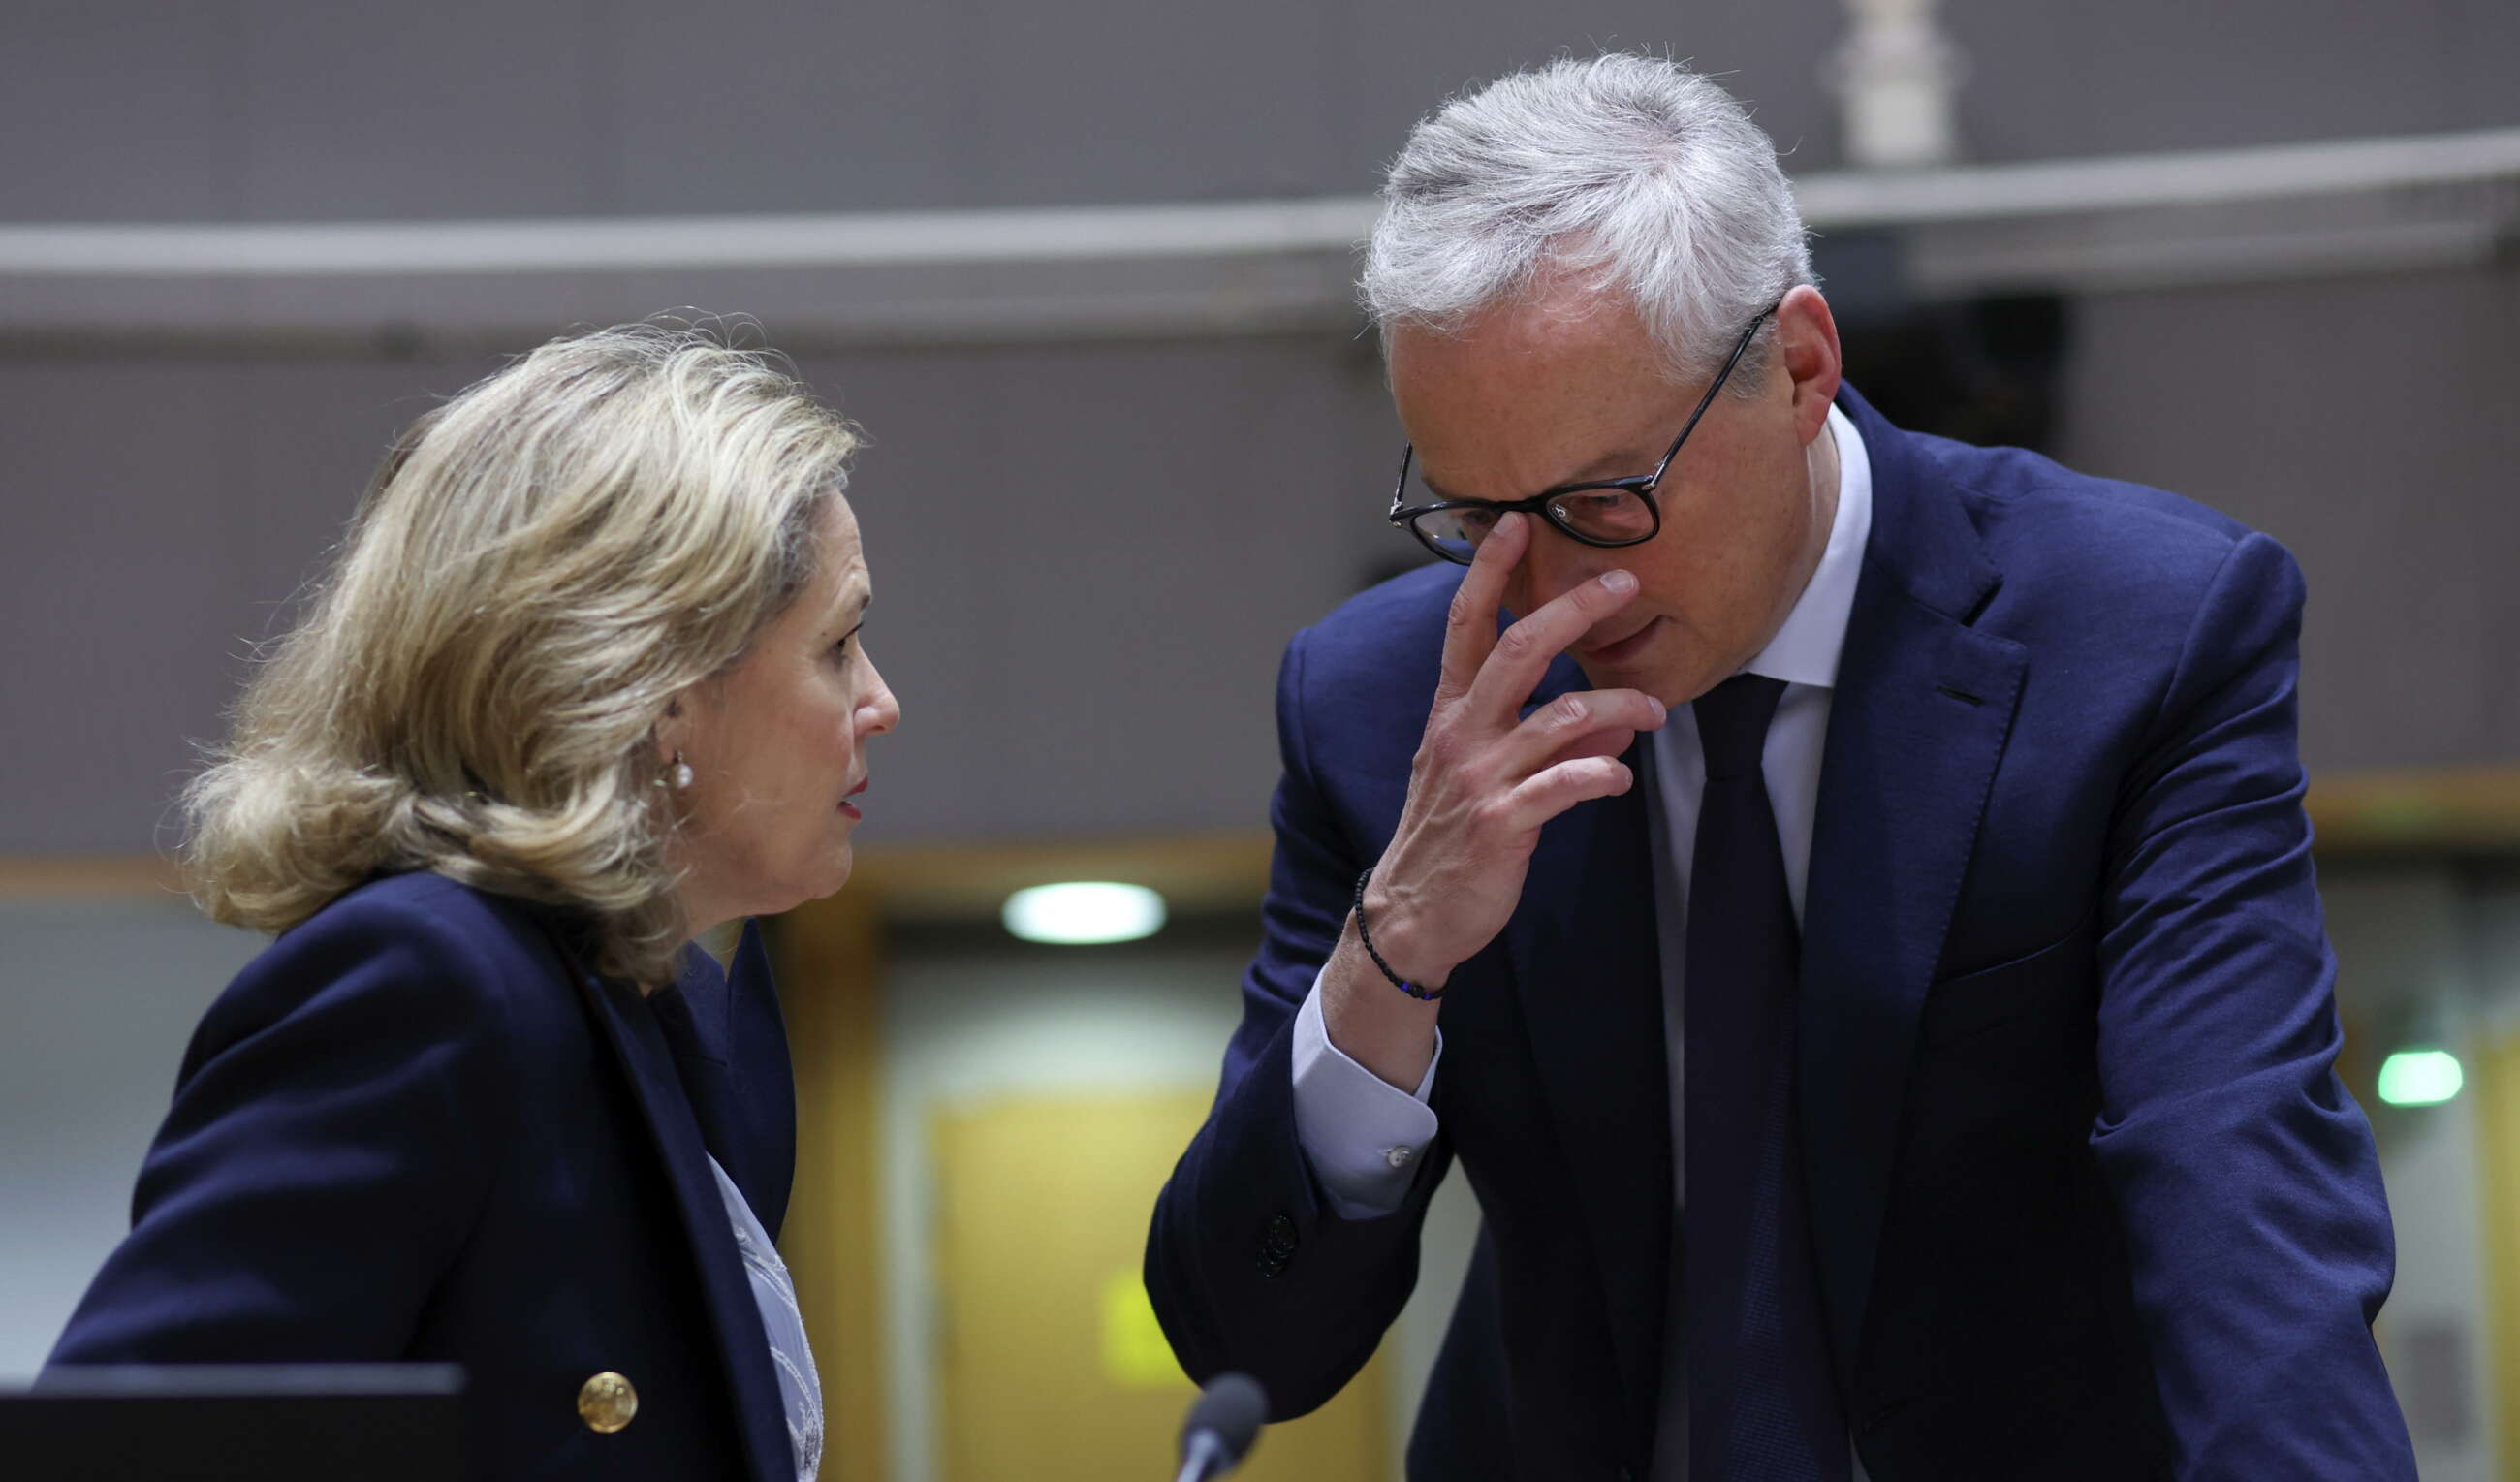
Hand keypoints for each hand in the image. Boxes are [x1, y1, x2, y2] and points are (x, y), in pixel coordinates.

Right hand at [1365, 512, 1668, 987]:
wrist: (1411, 914)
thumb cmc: (1451, 837)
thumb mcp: (1486, 778)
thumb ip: (1548, 740)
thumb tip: (1618, 718)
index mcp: (1450, 713)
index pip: (1465, 626)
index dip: (1487, 572)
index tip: (1515, 524)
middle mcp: (1460, 734)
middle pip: (1517, 651)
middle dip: (1573, 610)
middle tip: (1623, 583)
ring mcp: (1480, 777)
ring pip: (1560, 718)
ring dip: (1619, 704)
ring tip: (1657, 710)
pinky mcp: (1502, 822)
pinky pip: (1565, 784)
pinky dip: (1602, 773)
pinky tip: (1620, 775)